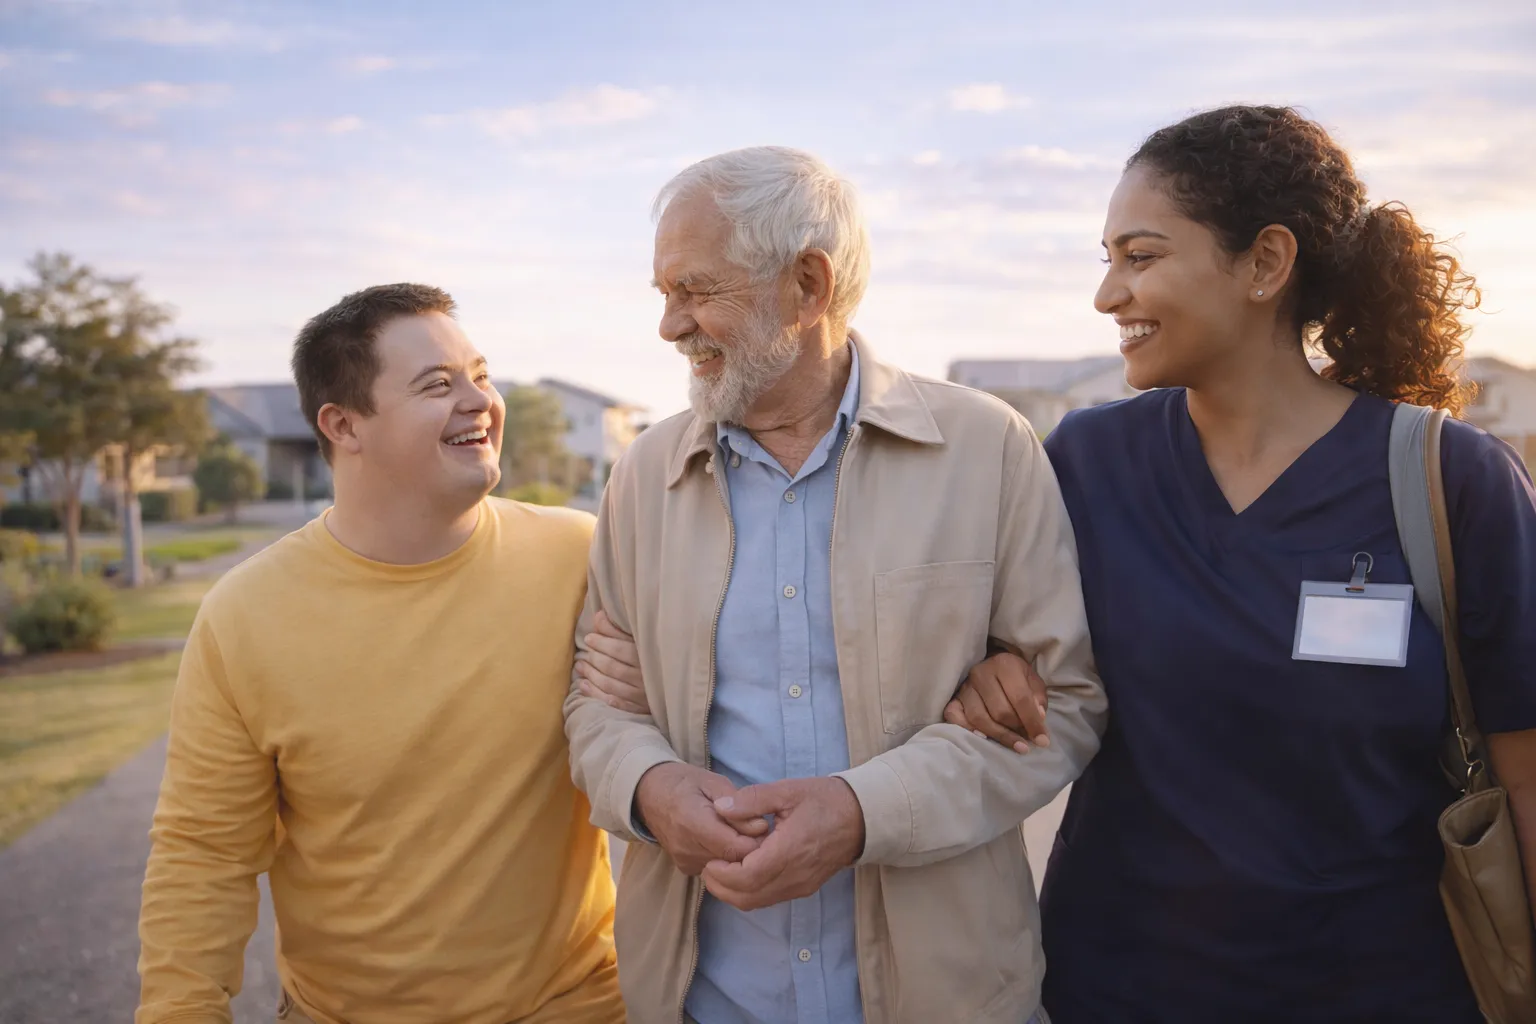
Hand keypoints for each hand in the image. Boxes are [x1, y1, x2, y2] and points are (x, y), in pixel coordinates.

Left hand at [575, 610, 649, 714]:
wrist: (681, 688)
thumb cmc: (658, 656)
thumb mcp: (642, 640)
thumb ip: (619, 629)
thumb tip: (599, 616)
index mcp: (649, 657)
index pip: (620, 649)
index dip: (602, 642)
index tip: (589, 638)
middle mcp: (645, 677)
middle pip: (612, 667)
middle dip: (594, 658)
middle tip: (585, 651)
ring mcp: (642, 696)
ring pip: (610, 684)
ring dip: (591, 675)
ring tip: (580, 665)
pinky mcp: (638, 710)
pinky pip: (613, 702)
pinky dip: (595, 693)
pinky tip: (583, 685)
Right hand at [634, 763, 767, 874]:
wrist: (649, 794)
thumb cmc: (685, 782)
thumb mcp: (714, 782)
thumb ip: (738, 805)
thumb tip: (760, 826)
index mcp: (693, 821)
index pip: (735, 847)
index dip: (755, 839)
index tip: (763, 824)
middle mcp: (686, 847)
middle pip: (732, 860)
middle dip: (750, 846)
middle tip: (754, 826)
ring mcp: (684, 861)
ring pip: (726, 867)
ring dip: (738, 852)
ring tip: (737, 830)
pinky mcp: (685, 869)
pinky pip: (716, 869)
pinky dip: (725, 857)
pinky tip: (723, 839)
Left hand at [702, 777, 864, 910]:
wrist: (862, 818)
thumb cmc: (825, 800)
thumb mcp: (787, 790)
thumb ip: (752, 799)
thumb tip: (720, 807)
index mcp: (789, 851)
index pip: (746, 877)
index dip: (722, 874)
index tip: (709, 859)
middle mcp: (795, 875)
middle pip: (747, 897)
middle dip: (721, 887)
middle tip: (708, 867)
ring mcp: (801, 885)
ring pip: (757, 902)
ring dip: (733, 892)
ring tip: (721, 870)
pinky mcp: (804, 888)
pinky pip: (770, 898)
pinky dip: (750, 891)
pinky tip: (743, 872)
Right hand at [943, 651, 1049, 753]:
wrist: (992, 665)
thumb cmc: (1016, 677)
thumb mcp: (1033, 681)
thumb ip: (1038, 699)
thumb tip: (1039, 718)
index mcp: (1004, 664)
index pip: (1020, 698)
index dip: (1033, 722)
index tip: (1042, 741)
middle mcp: (981, 673)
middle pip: (1000, 712)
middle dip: (1017, 730)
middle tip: (1028, 741)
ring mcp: (965, 686)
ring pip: (979, 719)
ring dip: (999, 736)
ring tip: (1015, 744)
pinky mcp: (953, 698)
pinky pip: (955, 718)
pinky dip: (969, 731)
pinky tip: (985, 739)